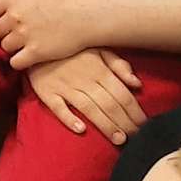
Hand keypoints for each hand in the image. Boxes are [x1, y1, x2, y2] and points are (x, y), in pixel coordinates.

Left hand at [0, 0, 93, 68]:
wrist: (83, 17)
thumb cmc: (56, 2)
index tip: (9, 18)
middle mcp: (15, 15)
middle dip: (7, 32)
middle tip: (23, 32)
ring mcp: (24, 34)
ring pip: (5, 46)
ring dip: (14, 47)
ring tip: (28, 43)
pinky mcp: (35, 52)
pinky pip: (15, 62)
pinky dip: (20, 62)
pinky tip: (29, 57)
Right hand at [27, 49, 145, 143]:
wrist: (36, 40)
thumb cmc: (71, 48)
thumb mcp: (98, 48)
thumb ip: (118, 65)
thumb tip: (137, 84)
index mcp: (98, 69)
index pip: (122, 95)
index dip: (136, 112)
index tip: (145, 125)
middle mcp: (83, 79)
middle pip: (109, 104)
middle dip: (125, 123)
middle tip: (137, 138)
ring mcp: (64, 86)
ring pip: (89, 108)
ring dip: (105, 125)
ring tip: (119, 140)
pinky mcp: (46, 92)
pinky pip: (57, 107)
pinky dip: (68, 118)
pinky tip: (80, 129)